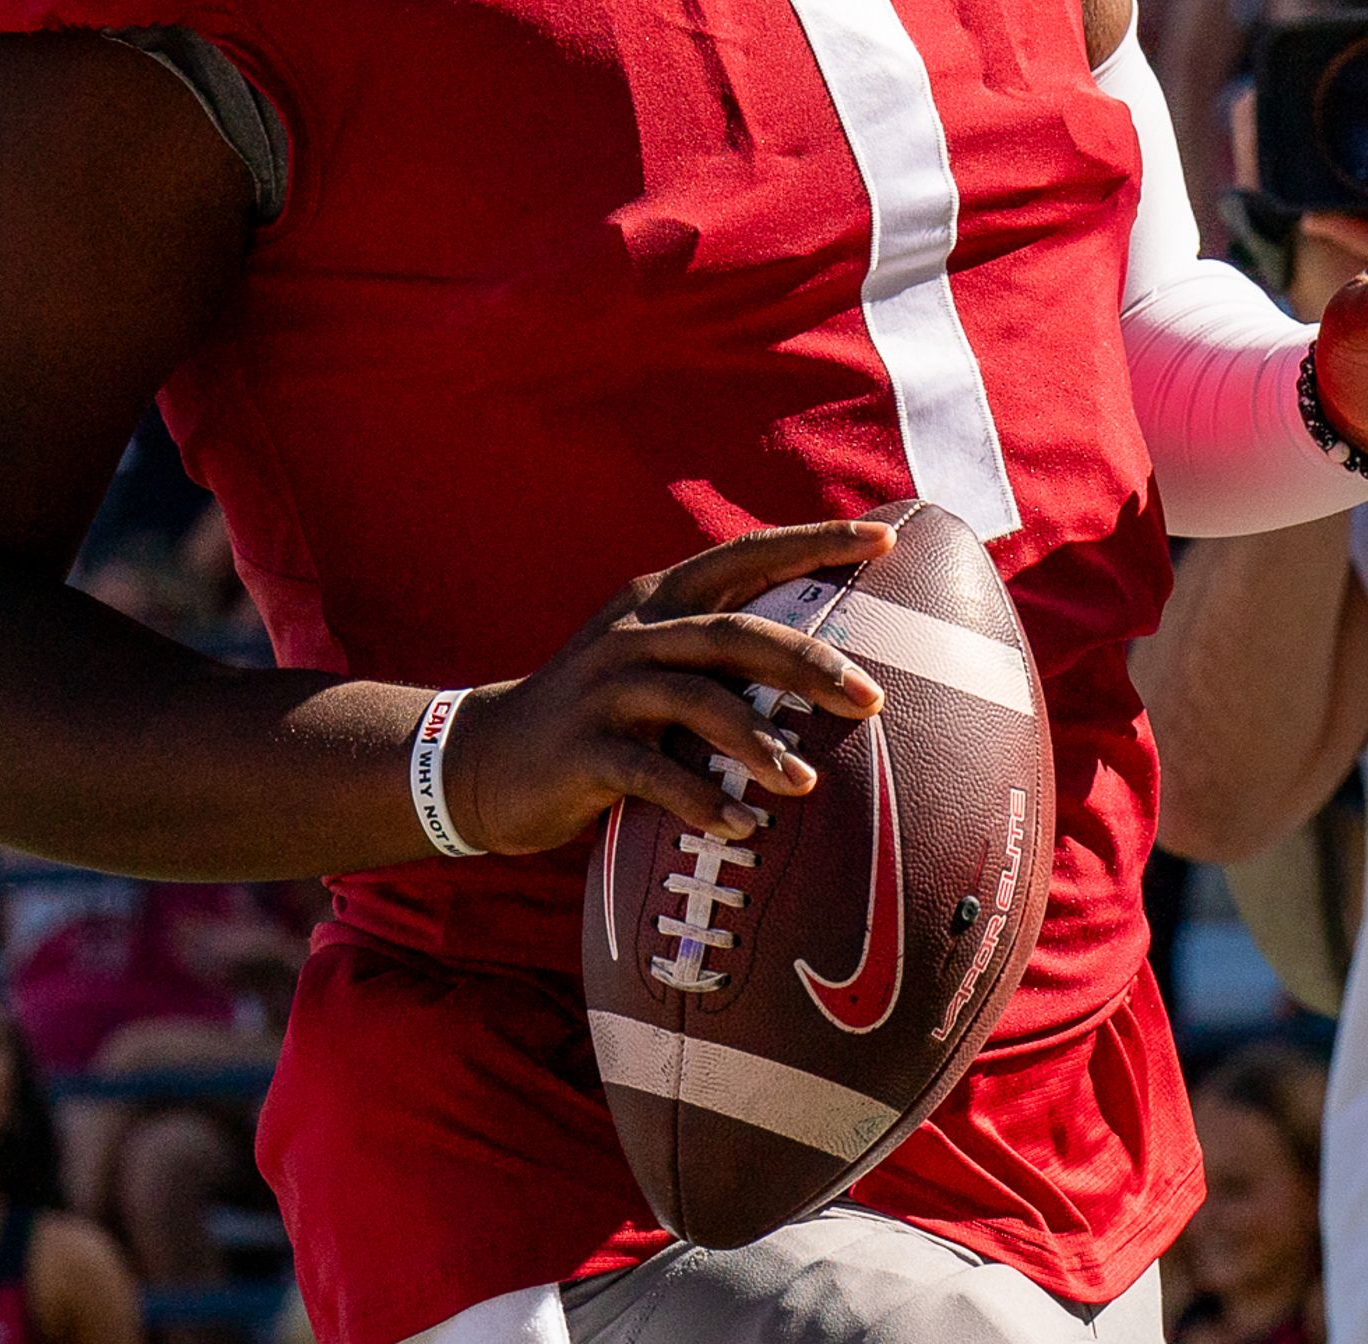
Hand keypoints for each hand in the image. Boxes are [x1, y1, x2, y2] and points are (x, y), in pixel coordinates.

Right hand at [441, 519, 894, 858]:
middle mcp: (635, 635)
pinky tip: (744, 826)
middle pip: (733, 633)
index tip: (882, 540)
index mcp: (658, 601)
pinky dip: (701, 800)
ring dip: (757, 742)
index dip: (813, 543)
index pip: (744, 556)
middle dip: (807, 662)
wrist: (485, 760)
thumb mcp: (652, 665)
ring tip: (806, 783)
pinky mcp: (583, 750)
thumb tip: (826, 664)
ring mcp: (605, 690)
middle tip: (872, 698)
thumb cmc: (599, 717)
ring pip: (695, 700)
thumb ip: (717, 654)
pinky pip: (650, 773)